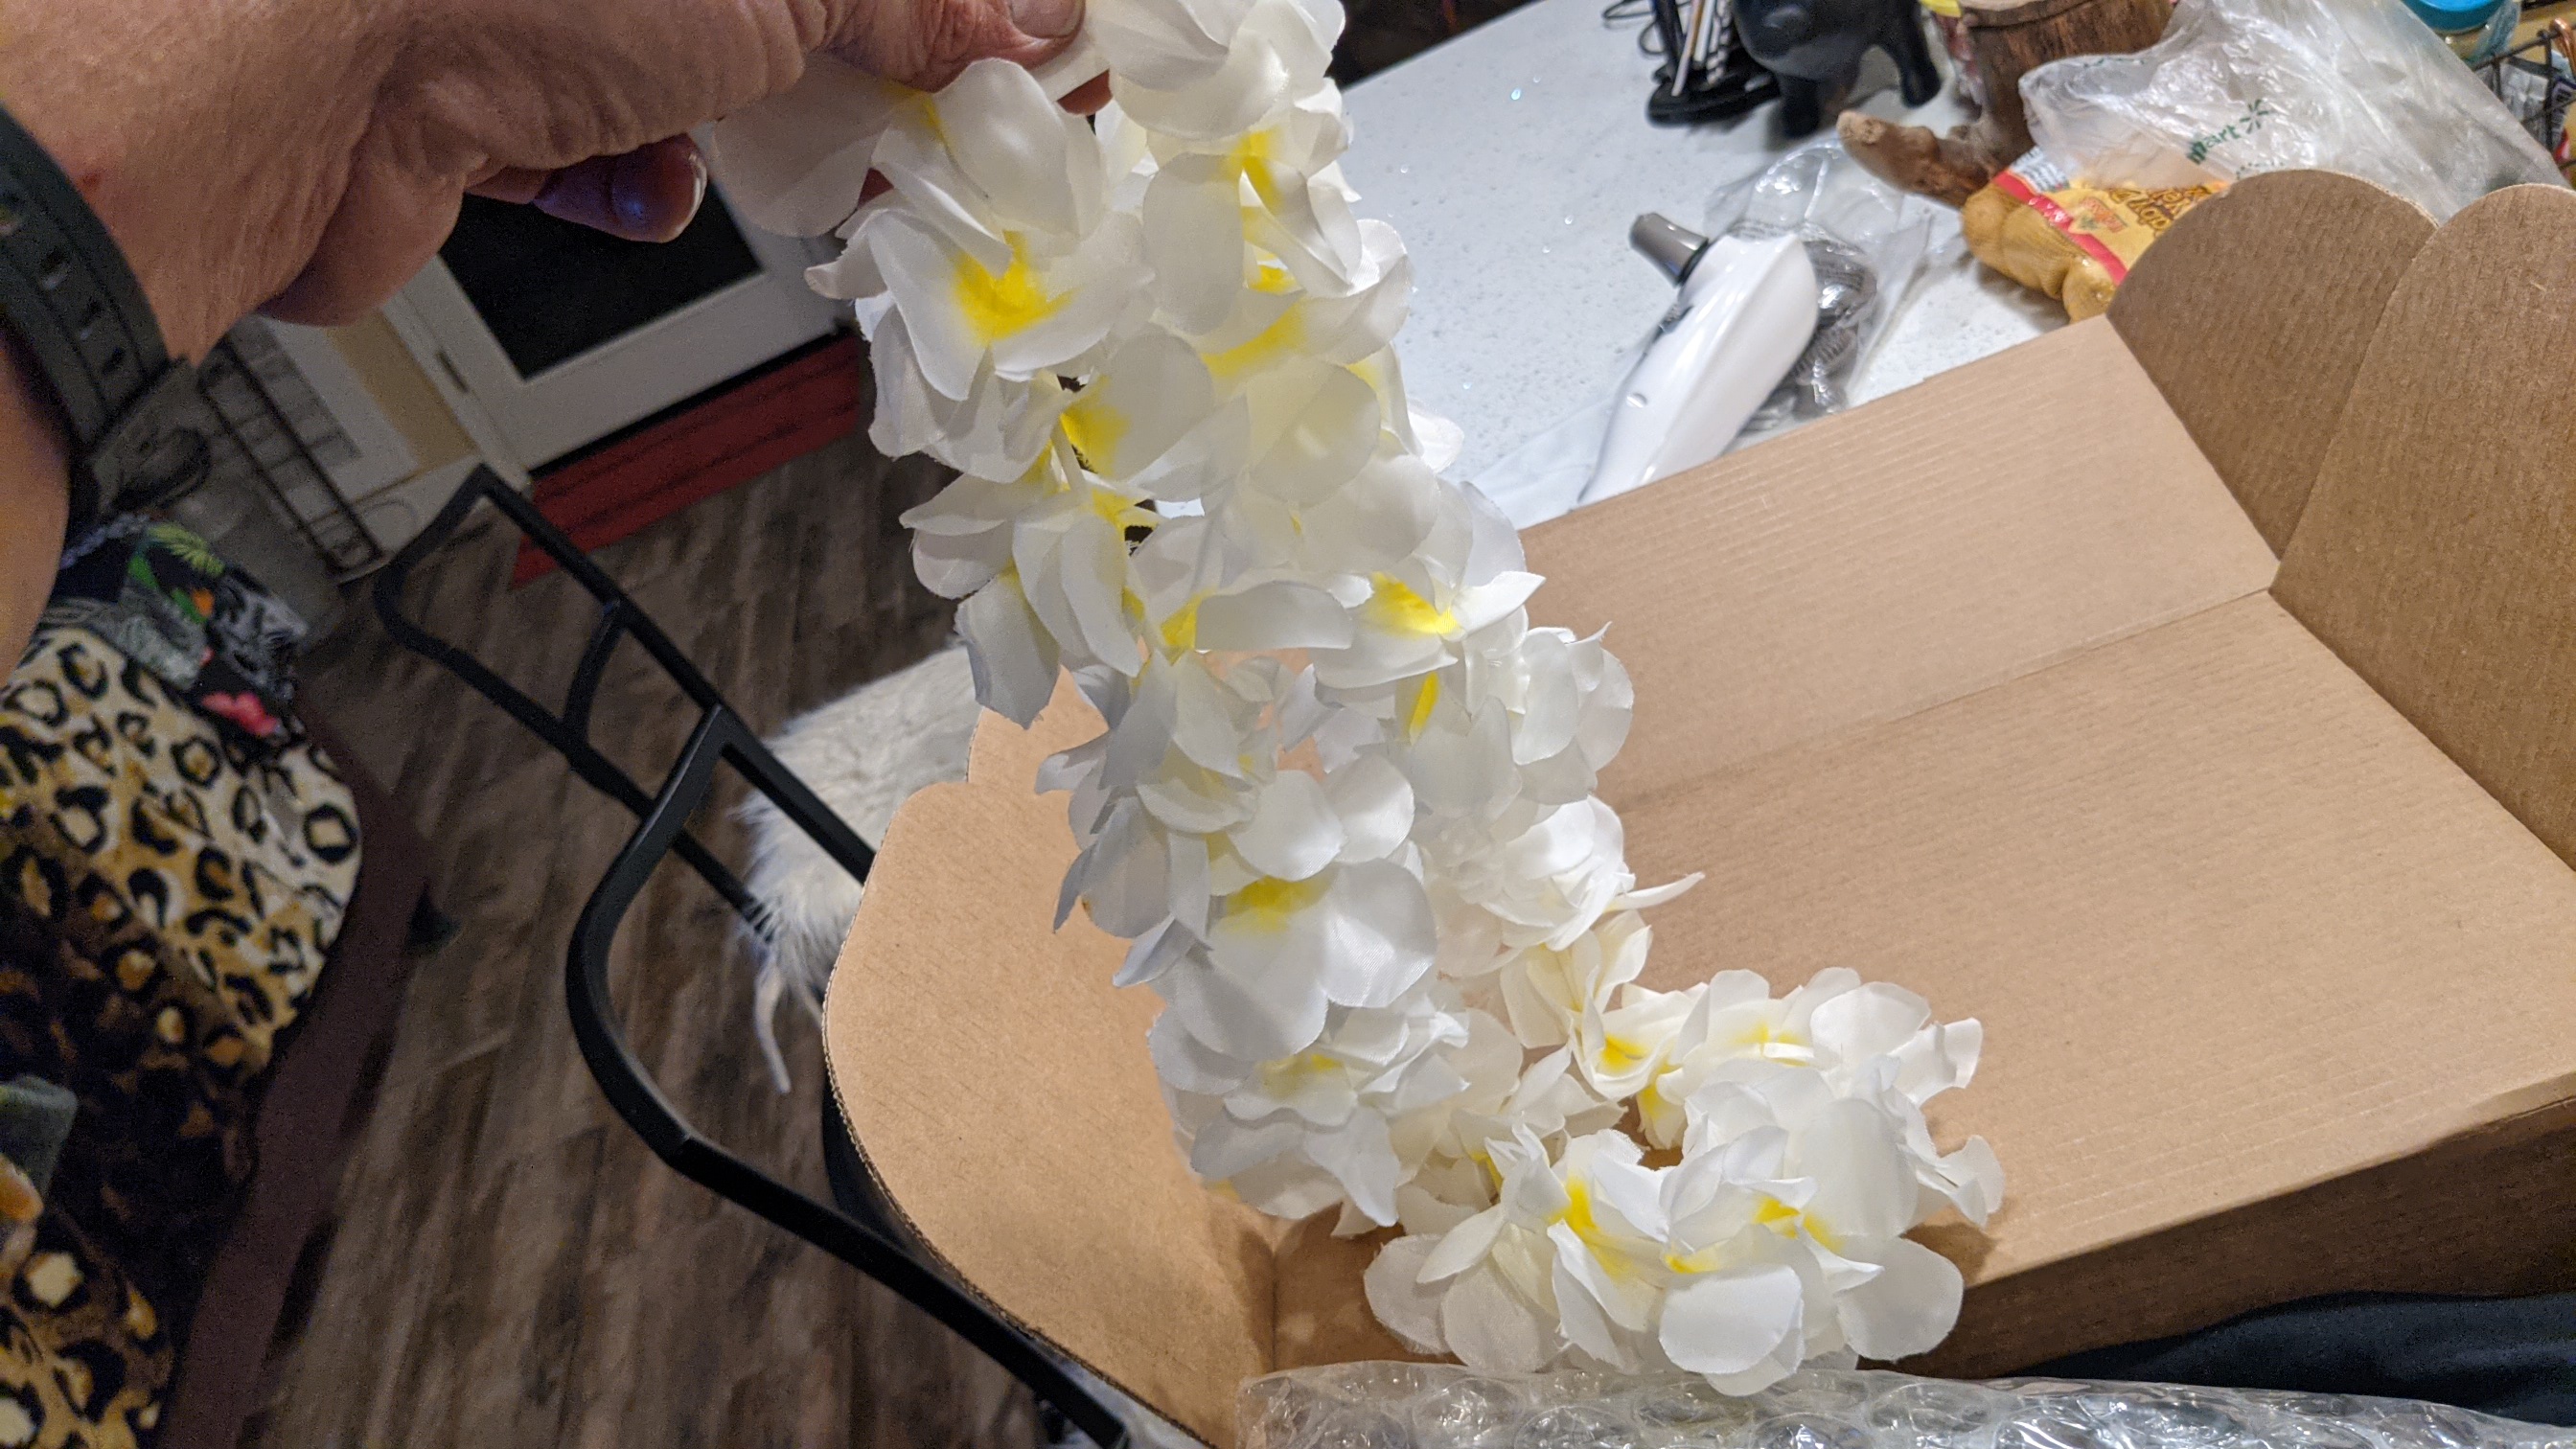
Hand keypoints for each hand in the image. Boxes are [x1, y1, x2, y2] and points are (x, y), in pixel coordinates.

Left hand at [0, 0, 1089, 357]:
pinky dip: (624, 184)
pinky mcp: (473, 108)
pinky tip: (617, 179)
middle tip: (908, 122)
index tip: (1017, 45)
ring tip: (716, 143)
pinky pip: (595, 158)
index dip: (931, 4)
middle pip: (767, 9)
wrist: (295, 79)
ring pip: (684, 83)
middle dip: (830, 65)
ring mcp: (528, 13)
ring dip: (722, 134)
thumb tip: (1023, 16)